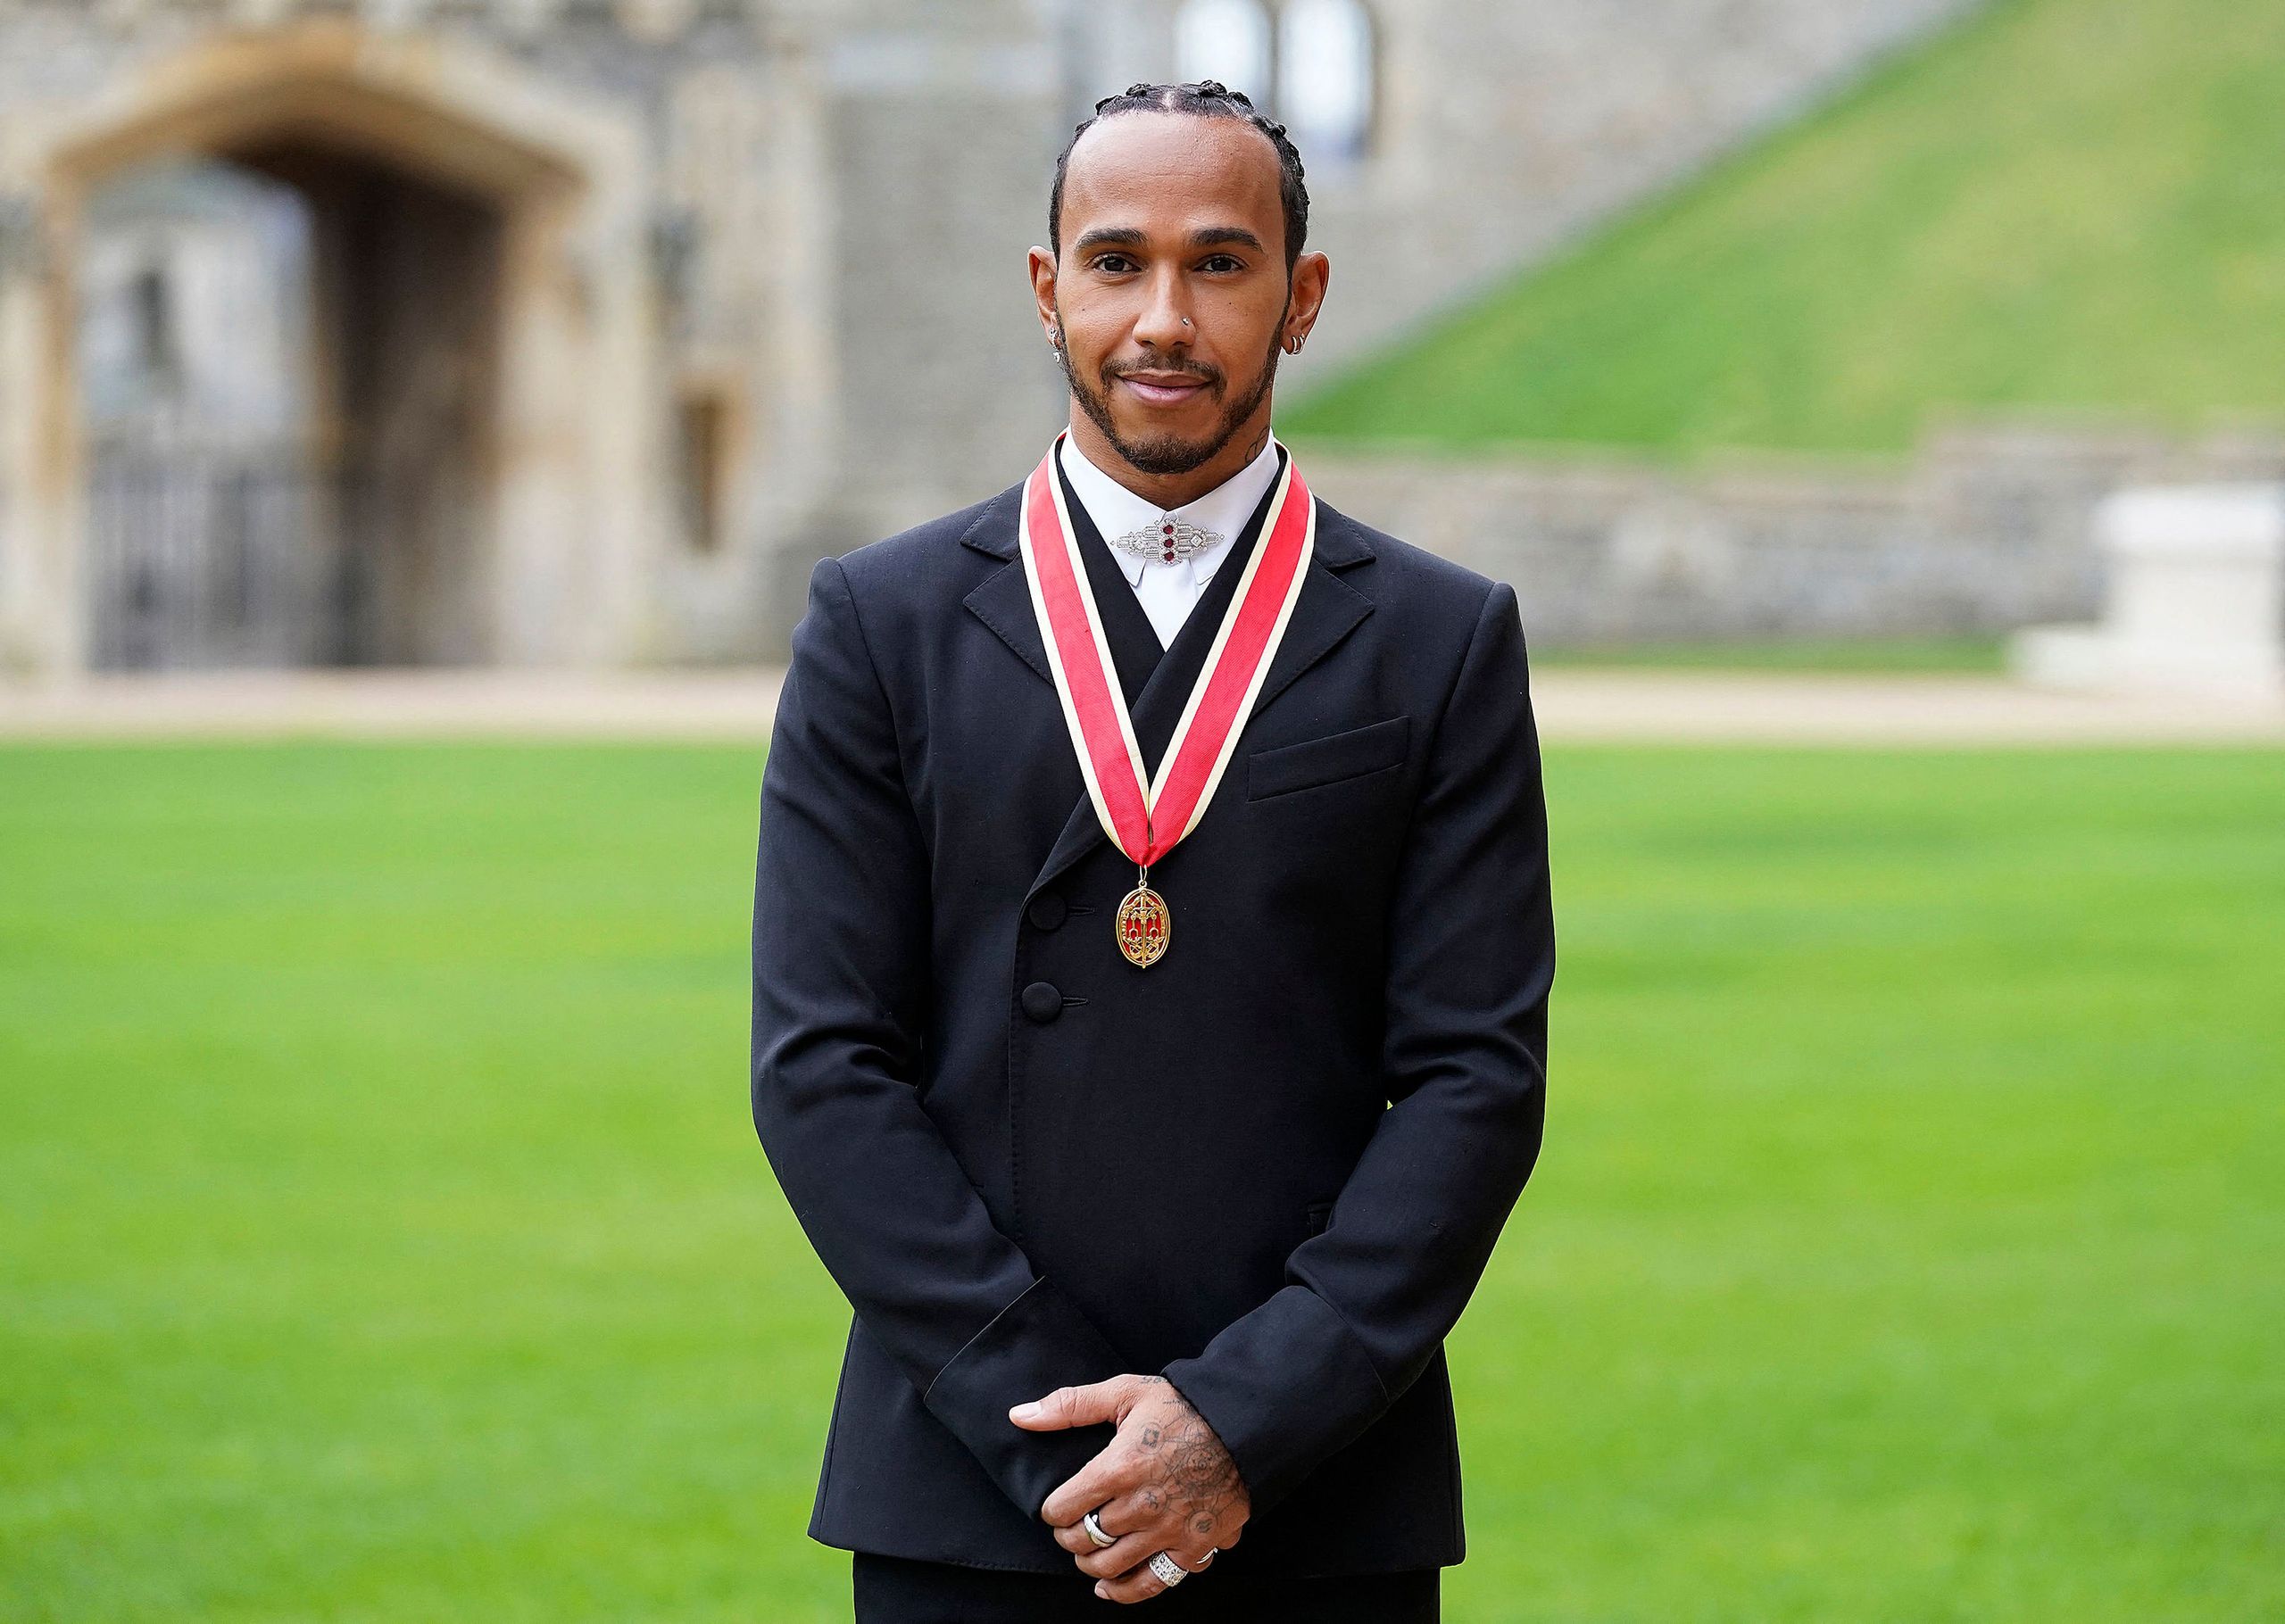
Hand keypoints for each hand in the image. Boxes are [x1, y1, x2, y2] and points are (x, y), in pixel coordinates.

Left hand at [1011, 1374, 1249, 1603]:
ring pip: (1110, 1566)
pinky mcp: (1195, 1547)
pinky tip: (1109, 1586)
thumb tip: (1019, 1416)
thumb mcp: (1125, 1393)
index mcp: (1119, 1467)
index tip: (1056, 1506)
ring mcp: (1169, 1531)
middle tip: (1070, 1527)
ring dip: (1090, 1563)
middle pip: (1083, 1540)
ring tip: (1089, 1551)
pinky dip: (1126, 1591)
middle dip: (1068, 1536)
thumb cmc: (1183, 1406)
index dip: (1052, 1510)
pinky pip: (1153, 1584)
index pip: (1062, 1508)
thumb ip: (1070, 1406)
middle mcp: (1141, 1506)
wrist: (1244, 1423)